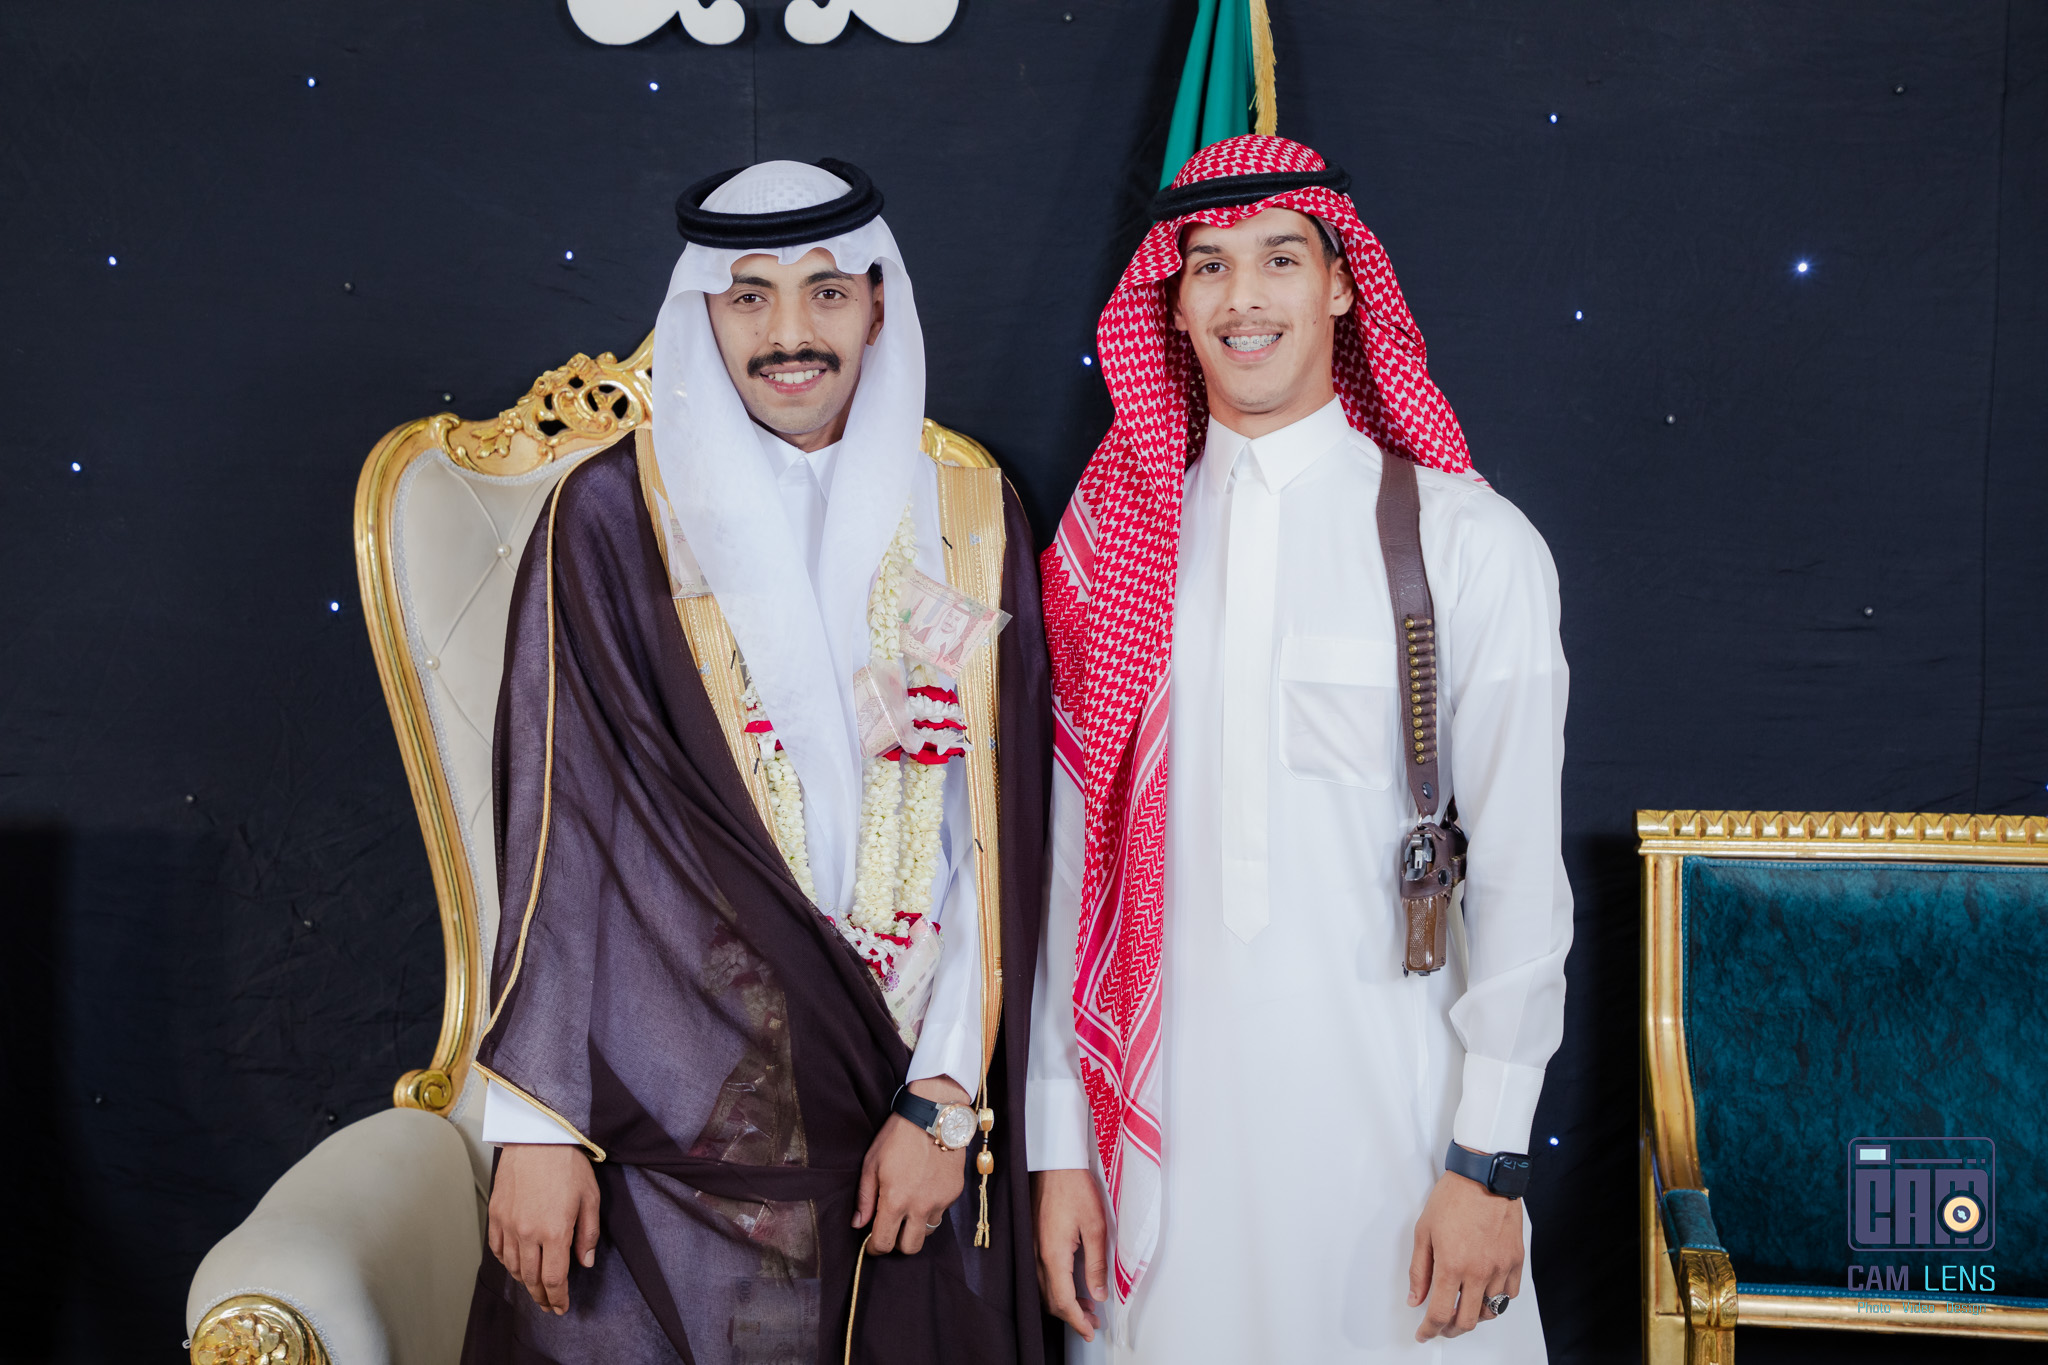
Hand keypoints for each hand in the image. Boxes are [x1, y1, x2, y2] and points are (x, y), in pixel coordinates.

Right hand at [488, 1144, 599, 1315]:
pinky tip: (516, 1265)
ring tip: (535, 1288)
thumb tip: (585, 1262)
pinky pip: (498, 1249)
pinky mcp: (496, 1214)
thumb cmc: (568, 1164)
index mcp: (555, 1231)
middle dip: (542, 1297)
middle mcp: (528, 1232)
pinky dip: (507, 1263)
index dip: (558, 1298)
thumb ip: (588, 1234)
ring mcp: (508, 1224)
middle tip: (549, 1305)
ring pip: (513, 1267)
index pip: (554, 1279)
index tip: (562, 1307)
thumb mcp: (590, 1198)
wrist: (538, 1137)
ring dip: (525, 1282)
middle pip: (531, 1279)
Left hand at [854, 1077, 969, 1254]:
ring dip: (916, 1226)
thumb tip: (858, 1224)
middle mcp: (920, 1206)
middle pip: (910, 1248)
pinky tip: (925, 1188)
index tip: (872, 1243)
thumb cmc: (898, 1136)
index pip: (884, 1243)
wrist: (934, 1116)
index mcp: (895, 1200)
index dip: (875, 1248)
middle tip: (892, 1228)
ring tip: (909, 1206)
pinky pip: (941, 1212)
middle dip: (898, 1243)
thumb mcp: (872, 1163)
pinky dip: (931, 1208)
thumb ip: (865, 1198)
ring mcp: (941, 1201)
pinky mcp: (954, 1193)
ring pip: (928, 1231)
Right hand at [1032, 1168, 1108, 1340]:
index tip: (1090, 1331)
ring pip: (1043, 1289)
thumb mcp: (1095, 1226)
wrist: (1054, 1163)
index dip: (1077, 1320)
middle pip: (1050, 1299)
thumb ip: (1096, 1264)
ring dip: (1063, 1302)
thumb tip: (1099, 1293)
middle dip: (1072, 1316)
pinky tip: (1070, 1284)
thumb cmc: (1075, 1188)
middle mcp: (1037, 1254)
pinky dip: (1055, 1287)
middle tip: (1094, 1321)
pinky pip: (1040, 1274)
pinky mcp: (1032, 1239)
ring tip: (1087, 1305)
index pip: (1062, 1300)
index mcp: (1053, 1254)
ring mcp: (1031, 1247)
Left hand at [1408, 1155, 1523, 1340]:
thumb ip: (1419, 1270)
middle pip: (1466, 1321)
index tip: (1424, 1333)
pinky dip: (1497, 1301)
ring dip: (1474, 1316)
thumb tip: (1415, 1298)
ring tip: (1462, 1308)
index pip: (1439, 1313)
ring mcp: (1501, 1267)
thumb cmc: (1454, 1197)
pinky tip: (1485, 1293)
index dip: (1429, 1330)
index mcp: (1452, 1265)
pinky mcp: (1516, 1260)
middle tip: (1441, 1326)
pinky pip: (1509, 1294)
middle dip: (1450, 1330)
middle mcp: (1479, 1272)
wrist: (1484, 1175)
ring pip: (1490, 1311)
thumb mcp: (1424, 1231)